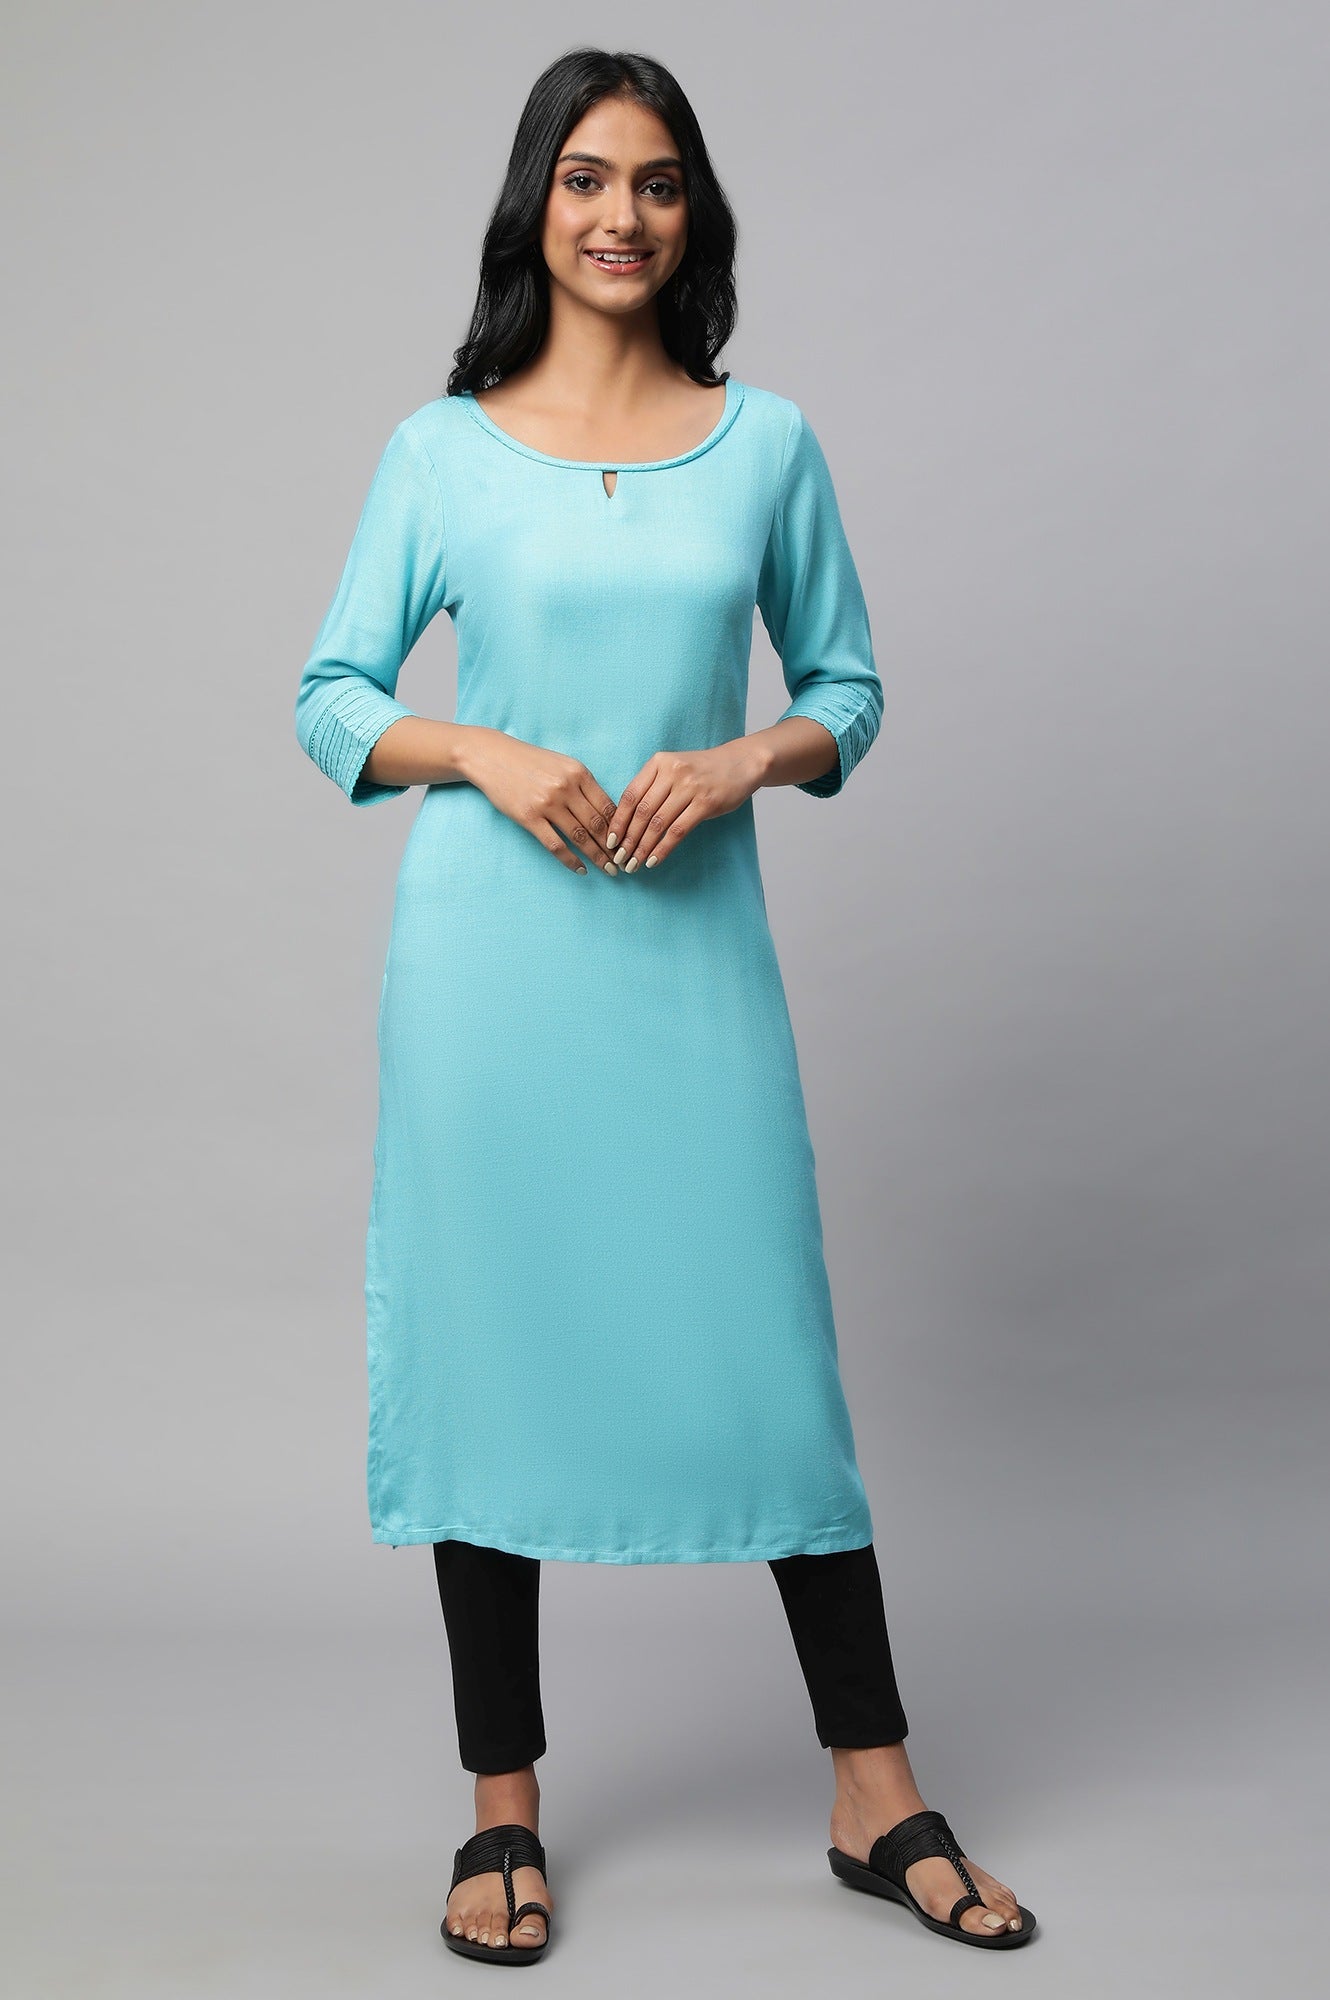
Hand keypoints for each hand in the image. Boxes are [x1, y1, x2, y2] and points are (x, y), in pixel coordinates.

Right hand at [463, 728, 619, 874]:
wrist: (493, 757)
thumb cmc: (531, 762)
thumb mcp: (563, 764)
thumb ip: (583, 785)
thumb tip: (607, 813)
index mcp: (579, 773)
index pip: (608, 806)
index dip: (621, 828)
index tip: (628, 842)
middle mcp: (566, 788)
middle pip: (598, 824)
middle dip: (613, 847)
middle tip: (624, 862)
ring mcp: (547, 803)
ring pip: (580, 836)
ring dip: (597, 856)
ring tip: (608, 870)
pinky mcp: (529, 817)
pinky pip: (555, 845)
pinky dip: (570, 860)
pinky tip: (581, 869)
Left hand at [609, 740, 764, 870]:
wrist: (740, 763)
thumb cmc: (702, 771)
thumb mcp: (673, 769)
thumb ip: (652, 787)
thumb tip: (626, 822)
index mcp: (658, 763)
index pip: (630, 796)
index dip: (618, 821)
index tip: (610, 841)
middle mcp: (672, 773)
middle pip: (642, 812)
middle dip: (628, 839)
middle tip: (620, 859)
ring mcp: (689, 787)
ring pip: (658, 824)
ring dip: (643, 848)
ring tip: (634, 864)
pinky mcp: (705, 803)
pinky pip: (678, 831)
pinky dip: (663, 848)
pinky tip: (653, 860)